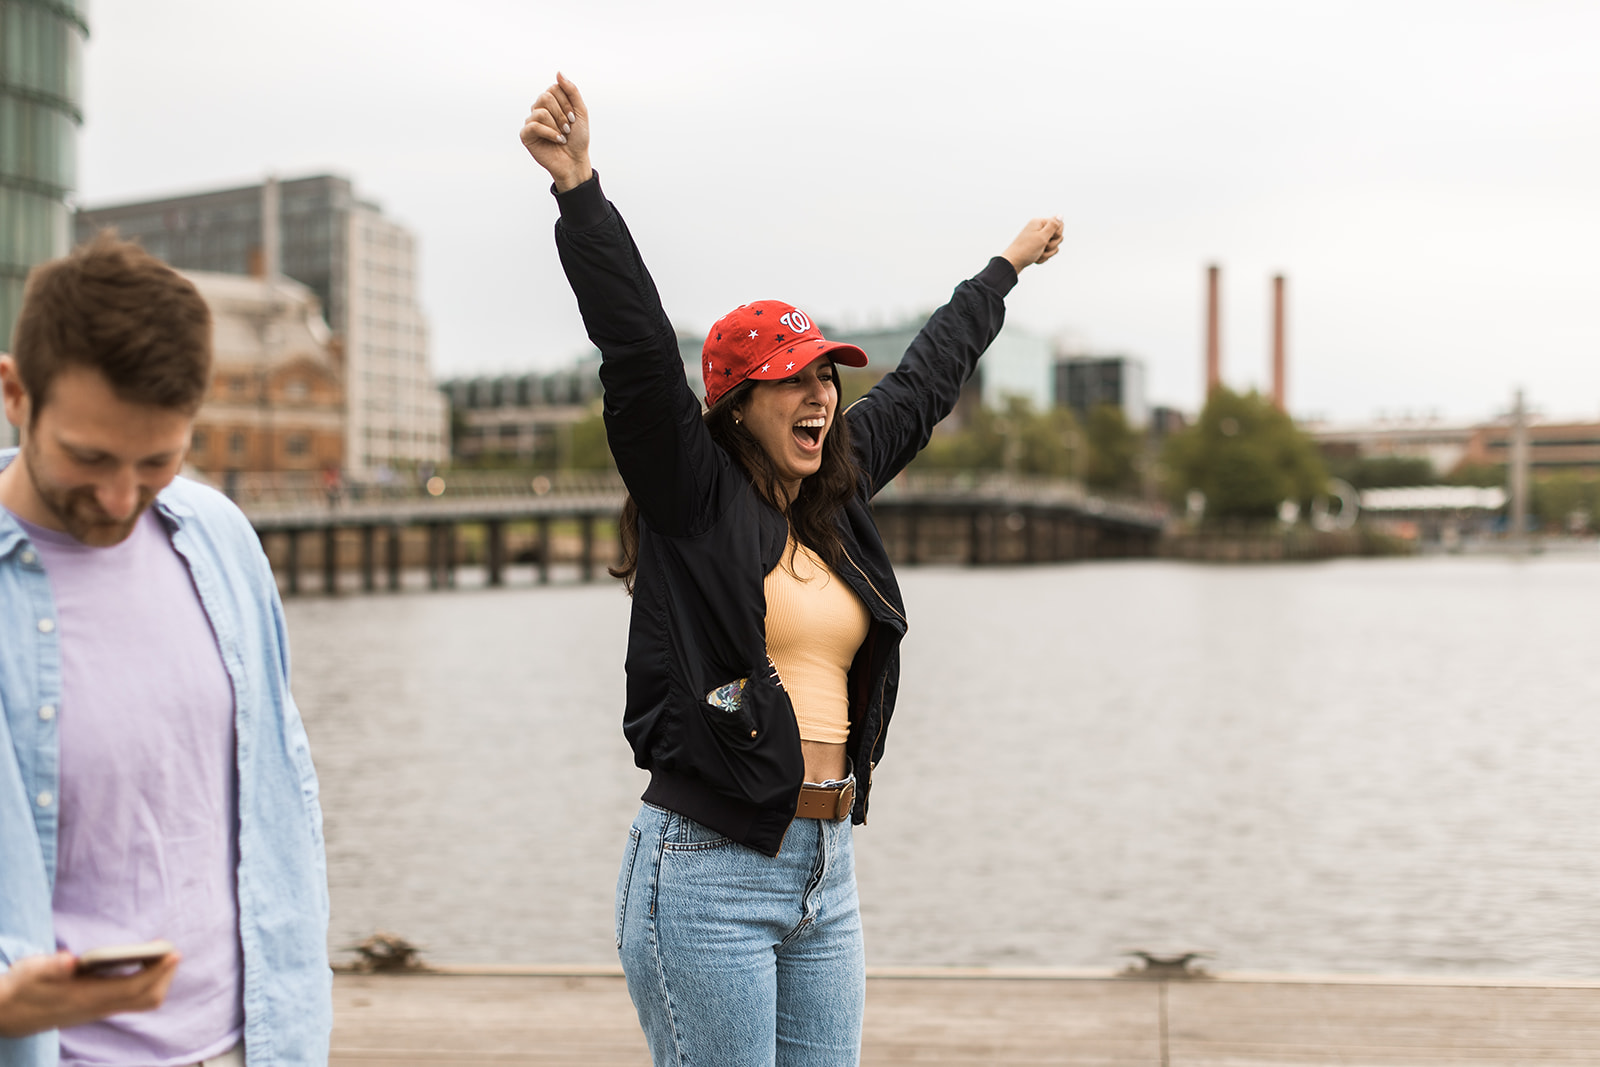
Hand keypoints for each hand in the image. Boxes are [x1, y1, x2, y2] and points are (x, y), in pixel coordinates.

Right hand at [0, 951, 179, 1038]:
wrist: (7, 1015)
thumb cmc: (20, 988)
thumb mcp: (29, 972)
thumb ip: (51, 966)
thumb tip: (70, 960)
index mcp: (87, 997)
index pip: (135, 987)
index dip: (158, 971)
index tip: (173, 952)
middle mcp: (98, 1007)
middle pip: (147, 998)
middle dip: (165, 975)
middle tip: (171, 950)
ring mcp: (99, 1010)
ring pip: (141, 1002)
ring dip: (157, 980)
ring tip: (161, 956)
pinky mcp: (96, 1008)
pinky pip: (132, 1000)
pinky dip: (145, 983)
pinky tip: (143, 965)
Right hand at [520, 72, 592, 192]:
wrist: (575, 160)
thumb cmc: (578, 138)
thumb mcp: (581, 111)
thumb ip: (571, 91)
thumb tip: (558, 72)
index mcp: (550, 102)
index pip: (554, 88)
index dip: (566, 103)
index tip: (574, 118)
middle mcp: (538, 109)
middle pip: (545, 97)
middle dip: (561, 114)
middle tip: (568, 128)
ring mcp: (531, 121)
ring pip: (541, 111)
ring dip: (557, 125)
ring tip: (563, 136)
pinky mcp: (526, 135)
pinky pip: (534, 125)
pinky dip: (550, 133)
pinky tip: (557, 140)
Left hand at [1001, 216, 1063, 274]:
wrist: (1013, 263)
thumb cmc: (1026, 250)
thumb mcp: (1042, 237)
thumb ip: (1054, 225)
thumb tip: (1060, 215)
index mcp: (1039, 222)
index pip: (1059, 224)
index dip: (1057, 233)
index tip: (1048, 238)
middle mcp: (1038, 229)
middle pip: (1058, 236)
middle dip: (1052, 245)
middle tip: (1042, 247)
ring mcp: (1037, 238)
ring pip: (1053, 246)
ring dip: (1047, 253)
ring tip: (1037, 254)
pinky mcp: (1036, 247)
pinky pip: (1047, 252)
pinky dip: (1043, 256)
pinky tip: (1035, 258)